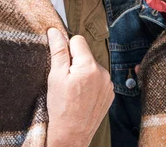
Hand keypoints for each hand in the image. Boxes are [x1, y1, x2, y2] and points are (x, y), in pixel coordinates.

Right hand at [46, 28, 113, 146]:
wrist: (71, 134)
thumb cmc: (61, 107)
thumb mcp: (55, 76)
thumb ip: (58, 51)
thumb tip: (55, 31)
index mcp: (89, 66)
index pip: (78, 40)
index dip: (66, 48)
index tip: (61, 60)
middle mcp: (103, 72)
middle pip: (86, 54)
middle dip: (75, 62)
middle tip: (66, 80)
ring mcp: (108, 84)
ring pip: (92, 67)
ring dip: (84, 73)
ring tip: (74, 90)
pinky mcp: (110, 94)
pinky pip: (99, 80)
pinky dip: (91, 84)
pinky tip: (82, 96)